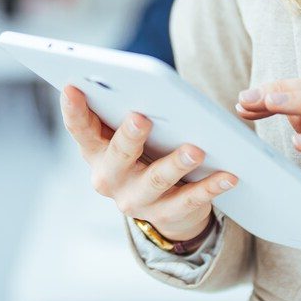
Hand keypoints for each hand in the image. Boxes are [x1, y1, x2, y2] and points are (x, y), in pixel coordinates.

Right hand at [60, 86, 234, 244]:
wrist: (160, 204)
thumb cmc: (142, 151)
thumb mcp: (128, 133)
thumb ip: (126, 111)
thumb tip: (145, 84)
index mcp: (95, 151)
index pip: (80, 129)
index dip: (73, 109)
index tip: (72, 87)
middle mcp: (109, 178)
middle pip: (118, 157)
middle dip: (129, 137)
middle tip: (141, 117)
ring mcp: (136, 200)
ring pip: (156, 181)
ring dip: (176, 163)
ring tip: (196, 149)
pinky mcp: (165, 215)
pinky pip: (189, 201)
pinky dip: (210, 187)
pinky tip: (229, 175)